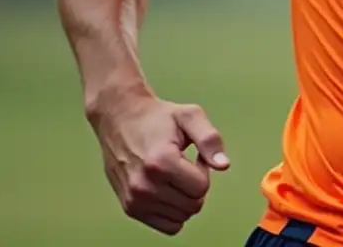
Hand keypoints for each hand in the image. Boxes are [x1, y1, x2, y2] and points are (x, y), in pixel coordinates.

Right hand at [89, 92, 229, 234]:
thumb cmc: (156, 117)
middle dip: (196, 186)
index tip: (193, 156)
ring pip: (182, 217)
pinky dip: (174, 211)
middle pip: (193, 205)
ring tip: (174, 175)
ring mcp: (135, 199)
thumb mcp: (189, 116)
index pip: (201, 187)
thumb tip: (223, 165)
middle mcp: (145, 184)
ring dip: (185, 198)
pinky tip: (167, 189)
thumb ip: (210, 139)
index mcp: (161, 161)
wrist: (119, 118)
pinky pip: (168, 226)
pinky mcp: (130, 208)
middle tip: (184, 166)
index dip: (203, 170)